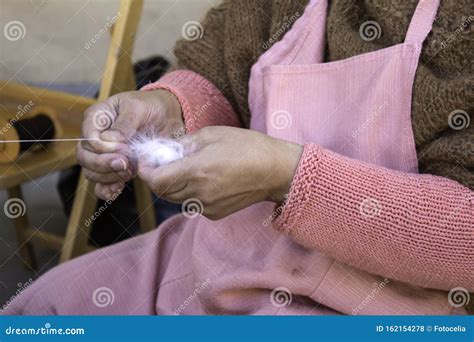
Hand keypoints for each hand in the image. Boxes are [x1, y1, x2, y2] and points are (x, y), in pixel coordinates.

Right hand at [77, 89, 183, 199]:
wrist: (167, 118)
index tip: (124, 149)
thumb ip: (124, 124)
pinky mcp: (115, 169)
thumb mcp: (138, 108)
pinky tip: (118, 189)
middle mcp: (96, 138)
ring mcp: (104, 155)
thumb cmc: (151, 107)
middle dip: (104, 164)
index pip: (88, 139)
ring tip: (129, 171)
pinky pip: (101, 185)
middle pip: (84, 158)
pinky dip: (107, 190)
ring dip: (109, 176)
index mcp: (96, 119)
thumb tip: (109, 141)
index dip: (103, 148)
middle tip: (126, 164)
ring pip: (91, 173)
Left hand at [137, 126, 302, 219]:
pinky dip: (190, 192)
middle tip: (162, 162)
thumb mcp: (212, 134)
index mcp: (197, 171)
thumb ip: (184, 144)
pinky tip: (204, 179)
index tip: (145, 162)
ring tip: (186, 168)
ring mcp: (207, 206)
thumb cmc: (247, 147)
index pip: (156, 180)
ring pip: (177, 198)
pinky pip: (192, 204)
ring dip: (174, 185)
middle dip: (158, 177)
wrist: (275, 171)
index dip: (146, 171)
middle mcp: (199, 193)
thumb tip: (165, 150)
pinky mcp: (215, 213)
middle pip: (163, 191)